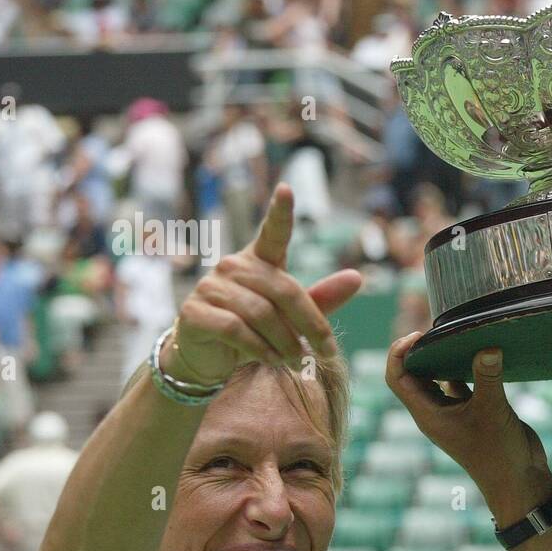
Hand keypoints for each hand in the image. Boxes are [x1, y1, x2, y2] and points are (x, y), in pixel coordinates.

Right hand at [163, 184, 362, 385]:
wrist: (208, 357)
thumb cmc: (255, 331)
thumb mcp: (291, 317)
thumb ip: (321, 299)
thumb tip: (357, 277)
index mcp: (259, 261)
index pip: (272, 232)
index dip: (280, 212)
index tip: (286, 189)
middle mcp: (233, 266)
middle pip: (283, 291)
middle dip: (310, 325)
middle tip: (326, 353)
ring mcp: (210, 287)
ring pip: (261, 315)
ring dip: (285, 344)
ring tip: (295, 361)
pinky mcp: (194, 312)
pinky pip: (237, 330)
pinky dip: (259, 350)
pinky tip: (269, 360)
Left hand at [385, 334, 551, 522]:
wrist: (519, 482)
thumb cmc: (498, 454)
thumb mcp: (492, 411)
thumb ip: (487, 377)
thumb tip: (488, 345)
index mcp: (427, 414)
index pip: (397, 378)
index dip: (399, 353)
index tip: (419, 334)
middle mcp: (436, 412)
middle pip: (413, 373)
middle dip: (420, 349)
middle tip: (440, 328)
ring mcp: (454, 411)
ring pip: (438, 377)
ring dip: (443, 356)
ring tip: (459, 334)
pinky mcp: (475, 410)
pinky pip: (462, 382)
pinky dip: (467, 365)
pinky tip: (482, 350)